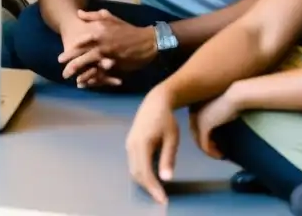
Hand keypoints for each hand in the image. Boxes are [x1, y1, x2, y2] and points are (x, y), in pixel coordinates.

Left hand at [60, 10, 157, 86]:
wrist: (147, 41)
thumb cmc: (127, 28)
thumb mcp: (110, 17)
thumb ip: (93, 16)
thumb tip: (78, 13)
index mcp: (99, 33)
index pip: (80, 44)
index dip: (70, 51)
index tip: (61, 58)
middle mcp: (102, 46)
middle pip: (83, 58)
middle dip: (72, 66)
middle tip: (63, 72)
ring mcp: (109, 57)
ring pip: (91, 68)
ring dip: (82, 76)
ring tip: (74, 81)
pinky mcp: (117, 66)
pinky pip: (103, 75)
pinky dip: (95, 80)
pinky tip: (88, 85)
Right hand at [126, 88, 180, 204]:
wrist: (155, 102)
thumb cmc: (166, 119)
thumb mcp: (172, 139)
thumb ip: (168, 158)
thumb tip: (167, 179)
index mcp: (142, 143)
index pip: (145, 172)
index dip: (153, 188)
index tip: (162, 199)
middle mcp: (131, 145)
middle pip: (136, 173)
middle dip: (148, 188)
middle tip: (161, 198)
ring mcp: (129, 144)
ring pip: (133, 169)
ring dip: (144, 182)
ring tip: (158, 190)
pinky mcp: (130, 144)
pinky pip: (133, 163)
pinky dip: (142, 173)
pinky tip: (152, 177)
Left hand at [189, 86, 242, 158]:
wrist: (236, 95)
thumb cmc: (233, 100)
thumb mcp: (220, 109)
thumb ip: (215, 117)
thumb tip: (219, 129)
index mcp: (196, 106)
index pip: (195, 125)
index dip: (203, 135)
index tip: (215, 143)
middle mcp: (194, 113)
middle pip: (195, 134)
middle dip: (205, 144)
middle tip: (217, 151)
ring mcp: (198, 120)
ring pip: (199, 141)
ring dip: (209, 151)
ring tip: (220, 155)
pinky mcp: (204, 127)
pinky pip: (205, 145)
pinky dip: (212, 153)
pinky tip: (222, 156)